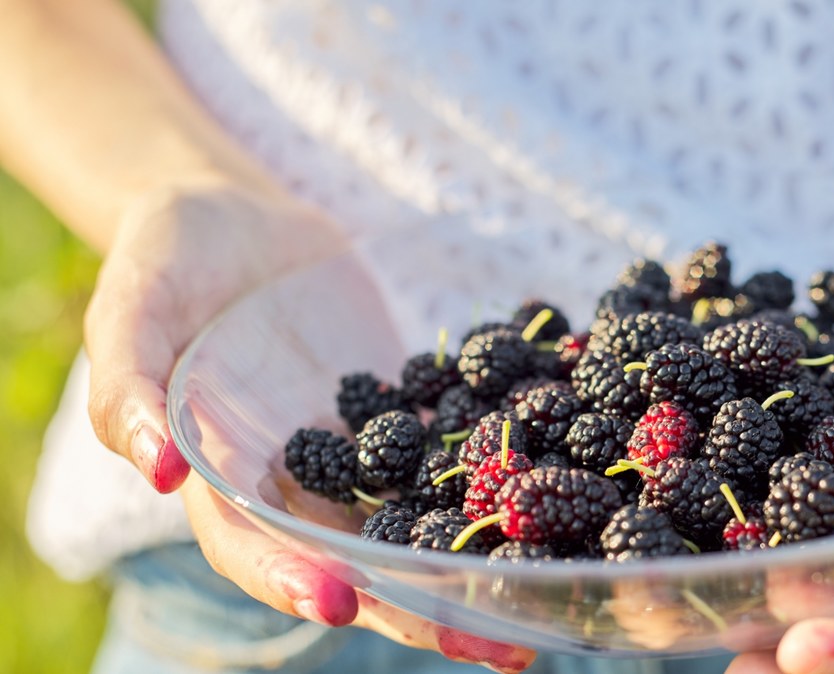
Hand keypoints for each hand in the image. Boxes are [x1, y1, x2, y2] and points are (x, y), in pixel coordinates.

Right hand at [83, 181, 535, 670]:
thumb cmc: (167, 260)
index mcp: (222, 480)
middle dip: (419, 610)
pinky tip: (562, 495)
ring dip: (471, 568)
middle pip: (355, 564)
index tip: (343, 604)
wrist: (240, 218)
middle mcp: (296, 487)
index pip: (253, 548)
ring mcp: (356, 458)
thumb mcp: (130, 308)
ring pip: (413, 527)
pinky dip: (499, 481)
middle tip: (493, 649)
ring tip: (538, 598)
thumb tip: (159, 470)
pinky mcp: (403, 418)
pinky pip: (450, 456)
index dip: (292, 579)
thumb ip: (128, 387)